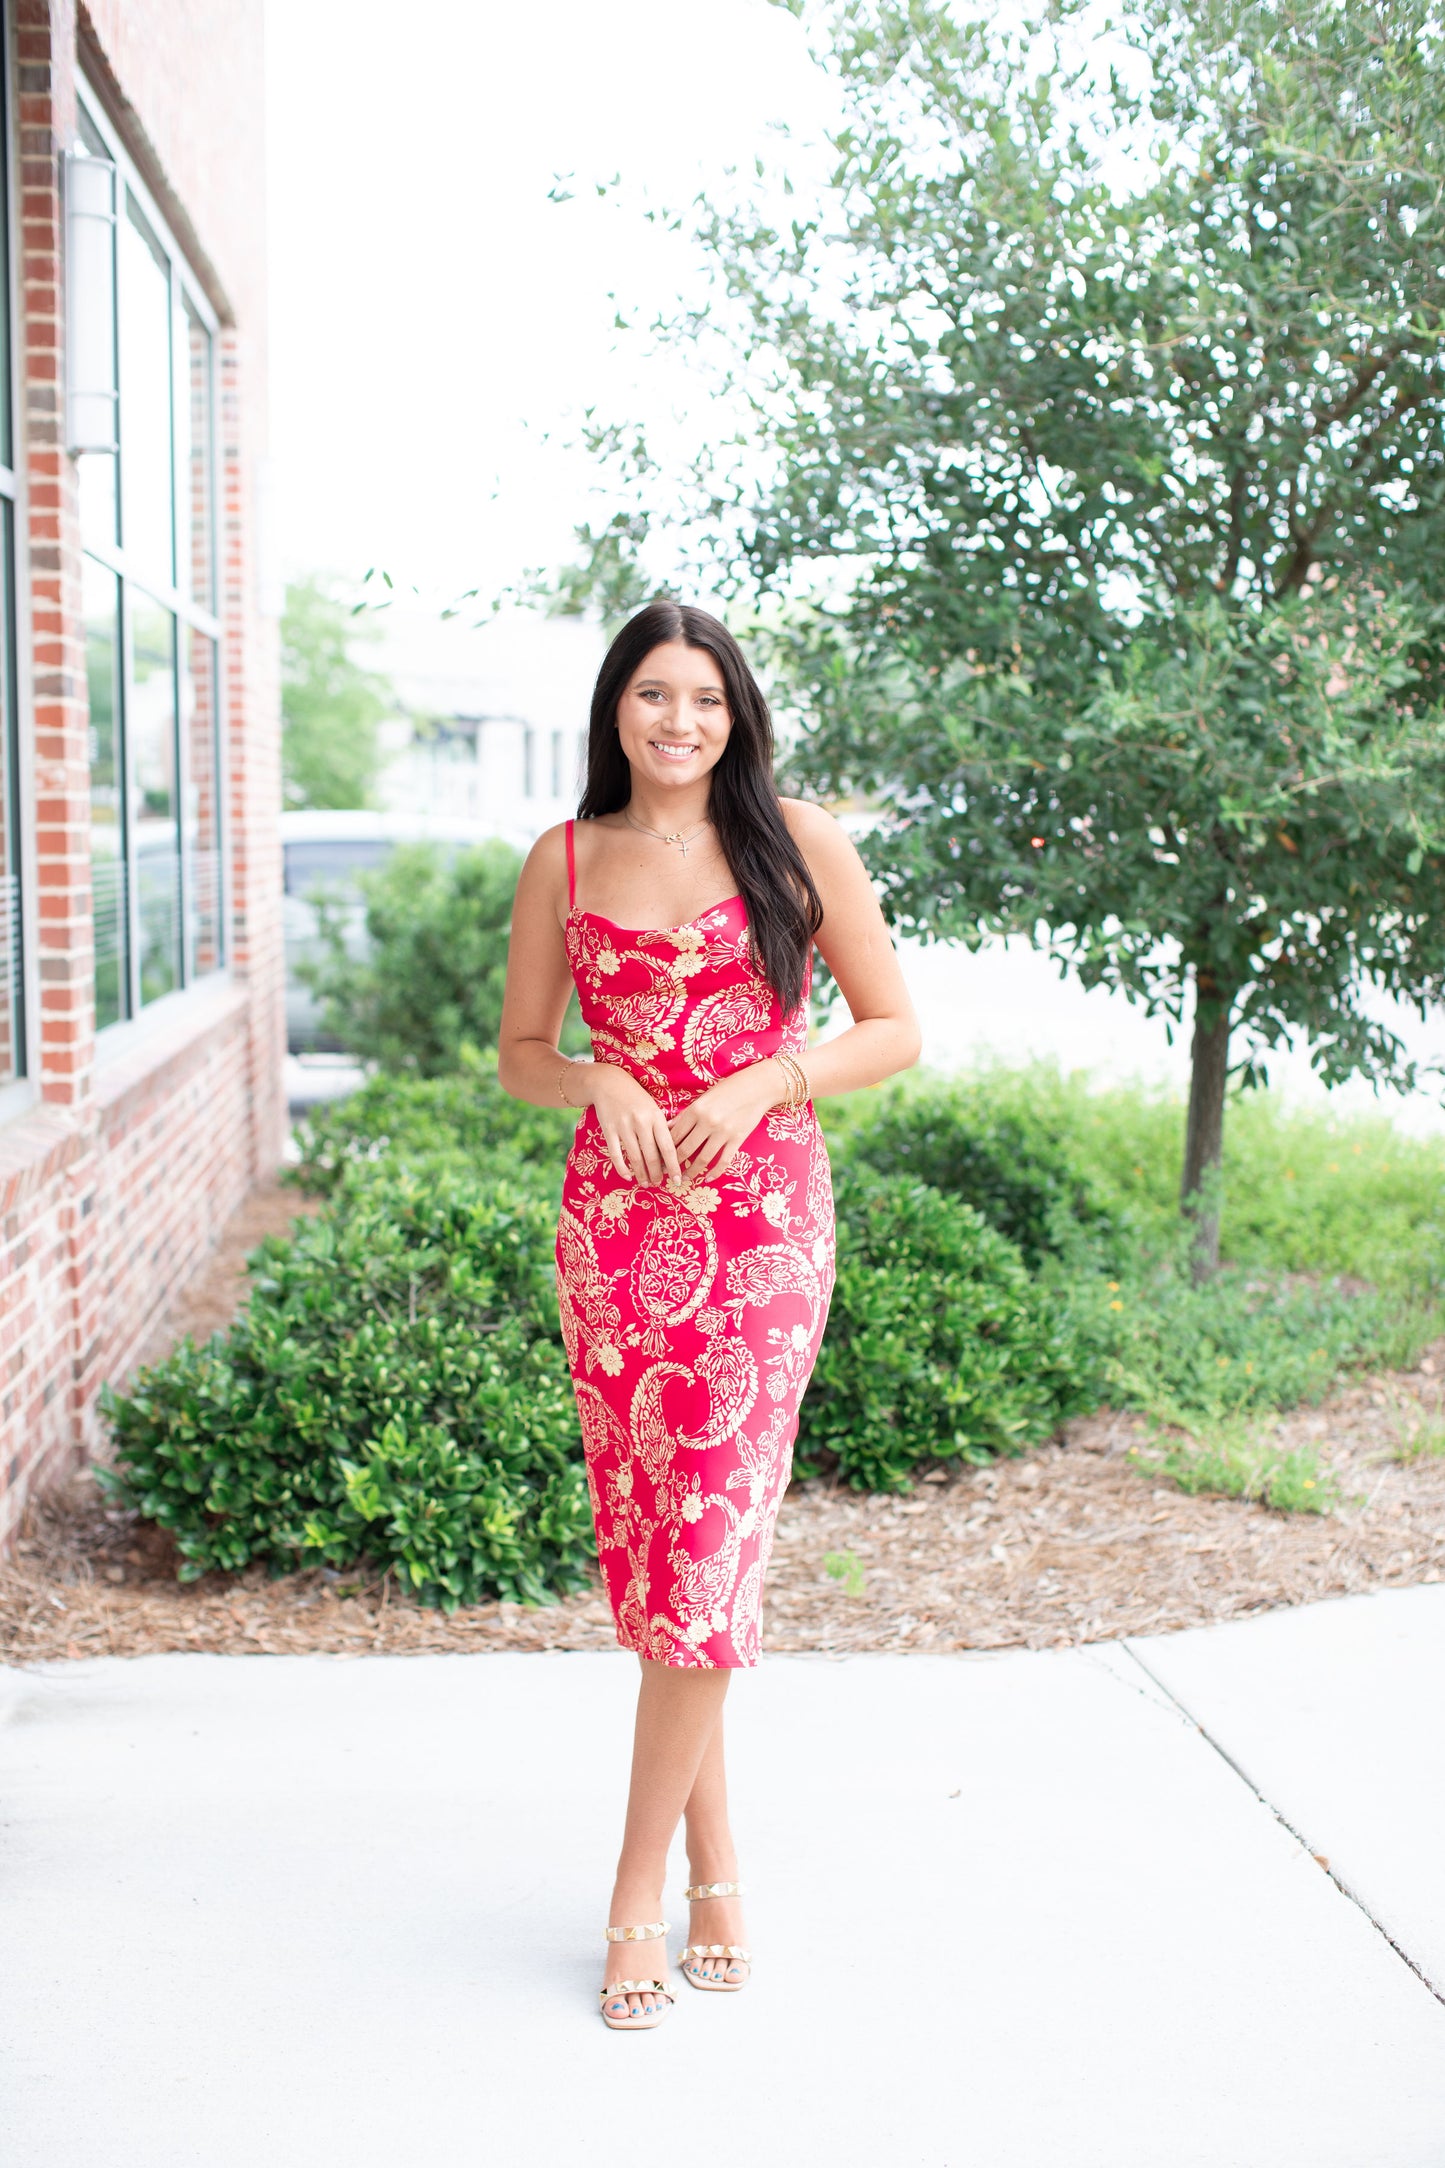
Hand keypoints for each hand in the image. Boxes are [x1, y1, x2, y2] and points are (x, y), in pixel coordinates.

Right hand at [585, 1063, 683, 1188]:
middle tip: (659, 1184)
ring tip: (646, 1183)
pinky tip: (627, 1176)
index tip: (678, 1180)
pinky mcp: (608, 1129)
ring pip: (635, 1157)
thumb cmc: (636, 1097)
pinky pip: (616, 1154)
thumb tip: (672, 1153)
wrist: (608, 1082)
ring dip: (641, 1174)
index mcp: (656, 1117)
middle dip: (657, 1174)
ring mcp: (623, 1126)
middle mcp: (641, 1122)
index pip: (668, 1147)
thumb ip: (662, 1128)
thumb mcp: (653, 1108)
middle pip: (651, 1156)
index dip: (674, 1166)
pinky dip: (622, 1168)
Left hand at [668, 1062, 781, 1180]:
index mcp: (696, 1109)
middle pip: (685, 1149)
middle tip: (669, 1173)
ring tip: (685, 1178)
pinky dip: (715, 1172)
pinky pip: (724, 1161)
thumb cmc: (729, 1089)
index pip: (674, 1135)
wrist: (758, 1086)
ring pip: (702, 1159)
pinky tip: (708, 1178)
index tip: (660, 1159)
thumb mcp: (704, 1097)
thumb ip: (686, 1114)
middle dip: (674, 1164)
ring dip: (692, 1172)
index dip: (665, 1149)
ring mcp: (723, 1132)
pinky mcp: (737, 1139)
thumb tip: (667, 1128)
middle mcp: (707, 1122)